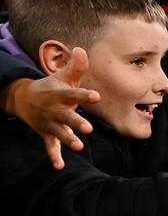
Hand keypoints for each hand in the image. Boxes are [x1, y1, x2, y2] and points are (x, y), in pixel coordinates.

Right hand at [2, 47, 99, 169]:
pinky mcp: (47, 134)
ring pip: (59, 133)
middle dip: (76, 123)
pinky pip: (50, 147)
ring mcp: (50, 123)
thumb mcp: (62, 77)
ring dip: (68, 140)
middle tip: (88, 128)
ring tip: (79, 147)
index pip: (73, 94)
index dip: (84, 95)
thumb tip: (83, 49)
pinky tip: (59, 166)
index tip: (96, 96)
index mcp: (60, 95)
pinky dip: (54, 156)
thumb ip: (75, 67)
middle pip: (66, 117)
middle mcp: (55, 110)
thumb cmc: (52, 88)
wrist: (23, 99)